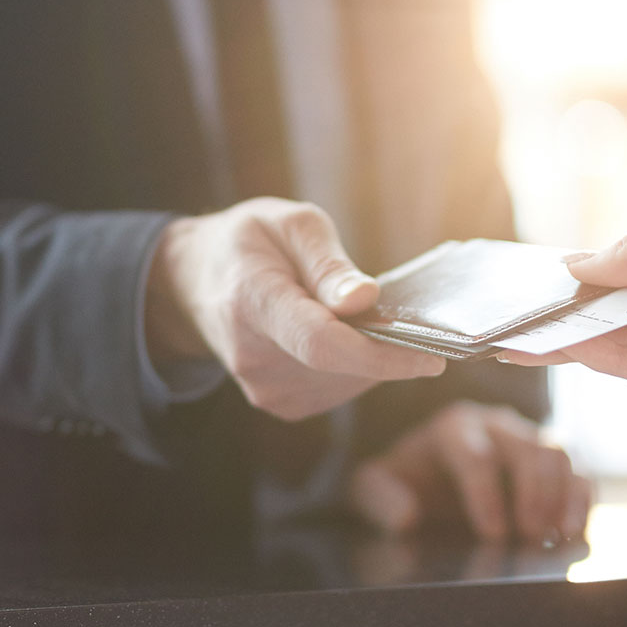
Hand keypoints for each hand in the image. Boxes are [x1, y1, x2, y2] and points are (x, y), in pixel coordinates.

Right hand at [145, 198, 444, 420]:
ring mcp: (264, 388)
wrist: (193, 283)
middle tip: (397, 308)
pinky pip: (339, 389)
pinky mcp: (279, 403)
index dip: (383, 356)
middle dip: (386, 343)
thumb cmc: (248, 243)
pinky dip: (355, 365)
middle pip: (344, 366)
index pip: (323, 344)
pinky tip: (343, 334)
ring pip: (349, 381)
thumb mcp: (289, 223)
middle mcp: (254, 358)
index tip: (434, 357)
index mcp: (254, 302)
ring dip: (370, 353)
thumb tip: (366, 300)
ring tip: (354, 312)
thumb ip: (328, 263)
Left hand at [348, 401, 590, 542]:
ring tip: (558, 536)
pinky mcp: (552, 462)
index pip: (476, 454)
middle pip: (527, 450)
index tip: (492, 533)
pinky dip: (582, 500)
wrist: (427, 478)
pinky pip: (579, 472)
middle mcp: (498, 425)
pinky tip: (574, 532)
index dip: (486, 494)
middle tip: (529, 537)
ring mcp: (529, 439)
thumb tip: (405, 515)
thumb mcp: (375, 486)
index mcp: (455, 426)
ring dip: (562, 497)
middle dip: (531, 495)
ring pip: (558, 454)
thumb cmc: (405, 480)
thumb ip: (380, 496)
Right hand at [497, 180, 626, 387]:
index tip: (530, 298)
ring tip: (535, 345)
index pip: (616, 283)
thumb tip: (572, 268)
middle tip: (515, 336)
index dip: (574, 293)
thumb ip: (626, 253)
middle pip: (616, 323)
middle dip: (567, 328)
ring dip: (584, 347)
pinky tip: (585, 353)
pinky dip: (622, 362)